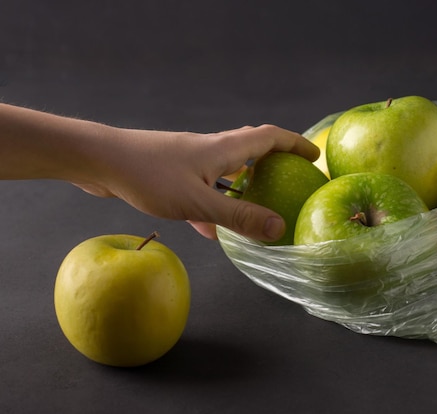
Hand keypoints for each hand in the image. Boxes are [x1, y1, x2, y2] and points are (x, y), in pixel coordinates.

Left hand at [75, 124, 319, 240]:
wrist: (99, 161)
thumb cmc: (148, 176)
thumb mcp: (198, 203)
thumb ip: (238, 217)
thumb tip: (279, 229)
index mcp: (224, 149)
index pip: (270, 137)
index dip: (295, 144)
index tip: (314, 157)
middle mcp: (211, 150)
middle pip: (252, 149)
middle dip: (275, 161)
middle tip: (292, 177)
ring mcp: (191, 161)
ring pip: (228, 171)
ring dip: (245, 185)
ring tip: (258, 206)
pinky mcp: (173, 174)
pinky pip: (204, 188)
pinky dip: (215, 205)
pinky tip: (210, 230)